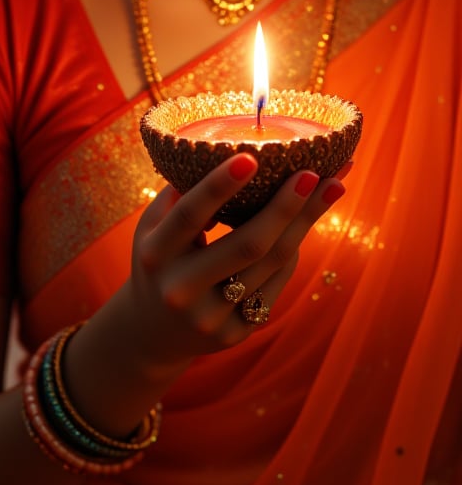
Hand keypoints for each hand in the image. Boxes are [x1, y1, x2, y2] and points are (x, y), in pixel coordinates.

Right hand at [123, 153, 346, 371]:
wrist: (152, 333)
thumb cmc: (158, 261)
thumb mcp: (151, 228)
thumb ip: (178, 195)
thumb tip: (221, 151)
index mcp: (156, 254)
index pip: (190, 216)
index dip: (219, 187)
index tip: (251, 157)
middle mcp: (181, 289)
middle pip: (247, 245)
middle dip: (285, 206)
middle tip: (313, 172)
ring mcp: (210, 317)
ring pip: (271, 264)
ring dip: (305, 222)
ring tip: (333, 186)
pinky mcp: (234, 334)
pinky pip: (275, 284)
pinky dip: (292, 249)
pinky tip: (306, 221)